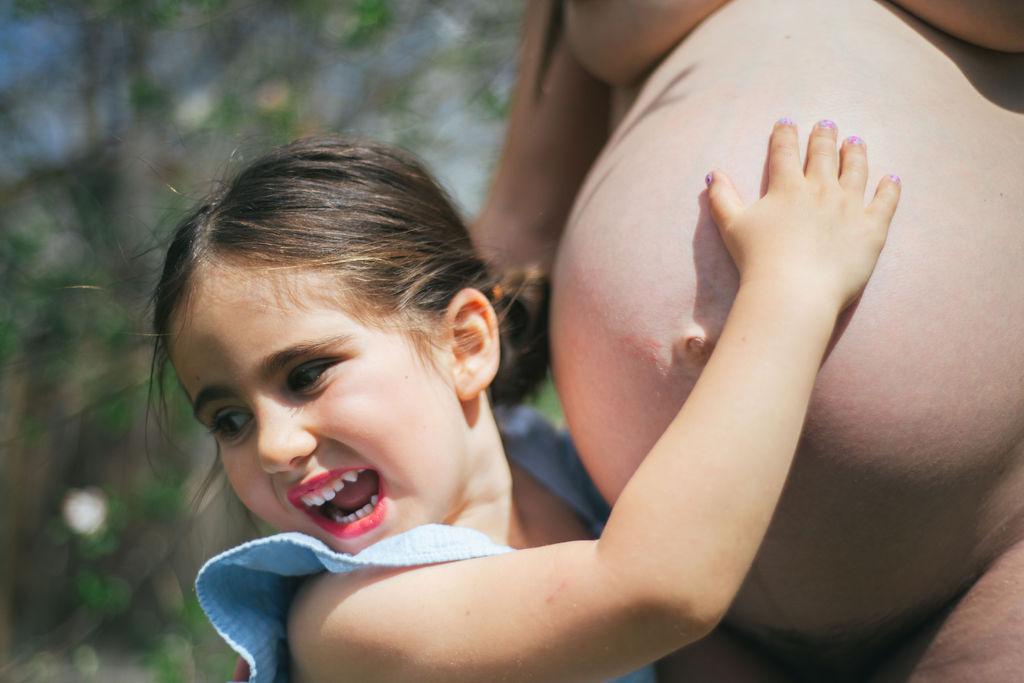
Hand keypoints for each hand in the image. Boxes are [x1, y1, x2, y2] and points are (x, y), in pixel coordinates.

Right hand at [707, 119, 900, 311]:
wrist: (793, 292)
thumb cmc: (757, 260)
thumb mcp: (731, 226)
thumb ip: (722, 197)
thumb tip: (713, 173)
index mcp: (787, 187)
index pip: (785, 152)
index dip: (785, 135)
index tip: (787, 122)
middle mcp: (821, 190)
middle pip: (824, 155)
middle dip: (824, 137)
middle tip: (827, 124)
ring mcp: (849, 207)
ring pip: (856, 171)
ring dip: (856, 153)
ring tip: (855, 142)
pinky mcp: (871, 229)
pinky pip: (885, 203)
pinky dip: (889, 189)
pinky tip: (891, 179)